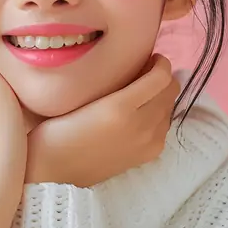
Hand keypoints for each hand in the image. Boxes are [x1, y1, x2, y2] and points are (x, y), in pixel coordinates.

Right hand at [24, 53, 180, 186]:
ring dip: (161, 96)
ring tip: (141, 95)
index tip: (149, 58)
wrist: (56, 169)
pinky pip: (166, 125)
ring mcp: (149, 142)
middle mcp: (142, 125)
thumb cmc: (61, 127)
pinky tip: (141, 115)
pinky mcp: (150, 154)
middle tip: (143, 74)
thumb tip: (141, 65)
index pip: (161, 77)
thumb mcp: (84, 96)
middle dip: (161, 77)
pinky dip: (159, 115)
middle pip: (171, 90)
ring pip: (171, 107)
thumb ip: (115, 80)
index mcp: (121, 107)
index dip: (160, 62)